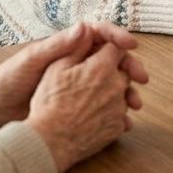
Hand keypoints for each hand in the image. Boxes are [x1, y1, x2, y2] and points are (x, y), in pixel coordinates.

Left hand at [0, 22, 145, 134]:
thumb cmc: (9, 79)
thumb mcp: (33, 59)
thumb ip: (59, 45)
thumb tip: (84, 26)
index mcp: (68, 45)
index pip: (100, 34)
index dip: (118, 37)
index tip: (132, 45)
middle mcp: (77, 59)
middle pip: (112, 57)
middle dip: (130, 66)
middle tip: (141, 78)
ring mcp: (78, 80)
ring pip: (110, 80)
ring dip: (126, 90)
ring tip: (135, 103)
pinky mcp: (76, 99)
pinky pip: (101, 100)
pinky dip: (114, 107)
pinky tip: (122, 118)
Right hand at [27, 42, 140, 172]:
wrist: (49, 142)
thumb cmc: (49, 105)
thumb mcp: (55, 68)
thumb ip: (75, 47)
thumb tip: (87, 30)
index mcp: (102, 67)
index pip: (116, 48)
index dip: (110, 48)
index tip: (106, 51)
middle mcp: (116, 85)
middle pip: (124, 71)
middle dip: (114, 71)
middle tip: (99, 77)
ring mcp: (118, 108)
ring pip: (124, 93)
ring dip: (114, 93)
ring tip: (96, 99)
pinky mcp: (117, 127)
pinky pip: (122, 115)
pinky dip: (113, 113)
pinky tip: (97, 115)